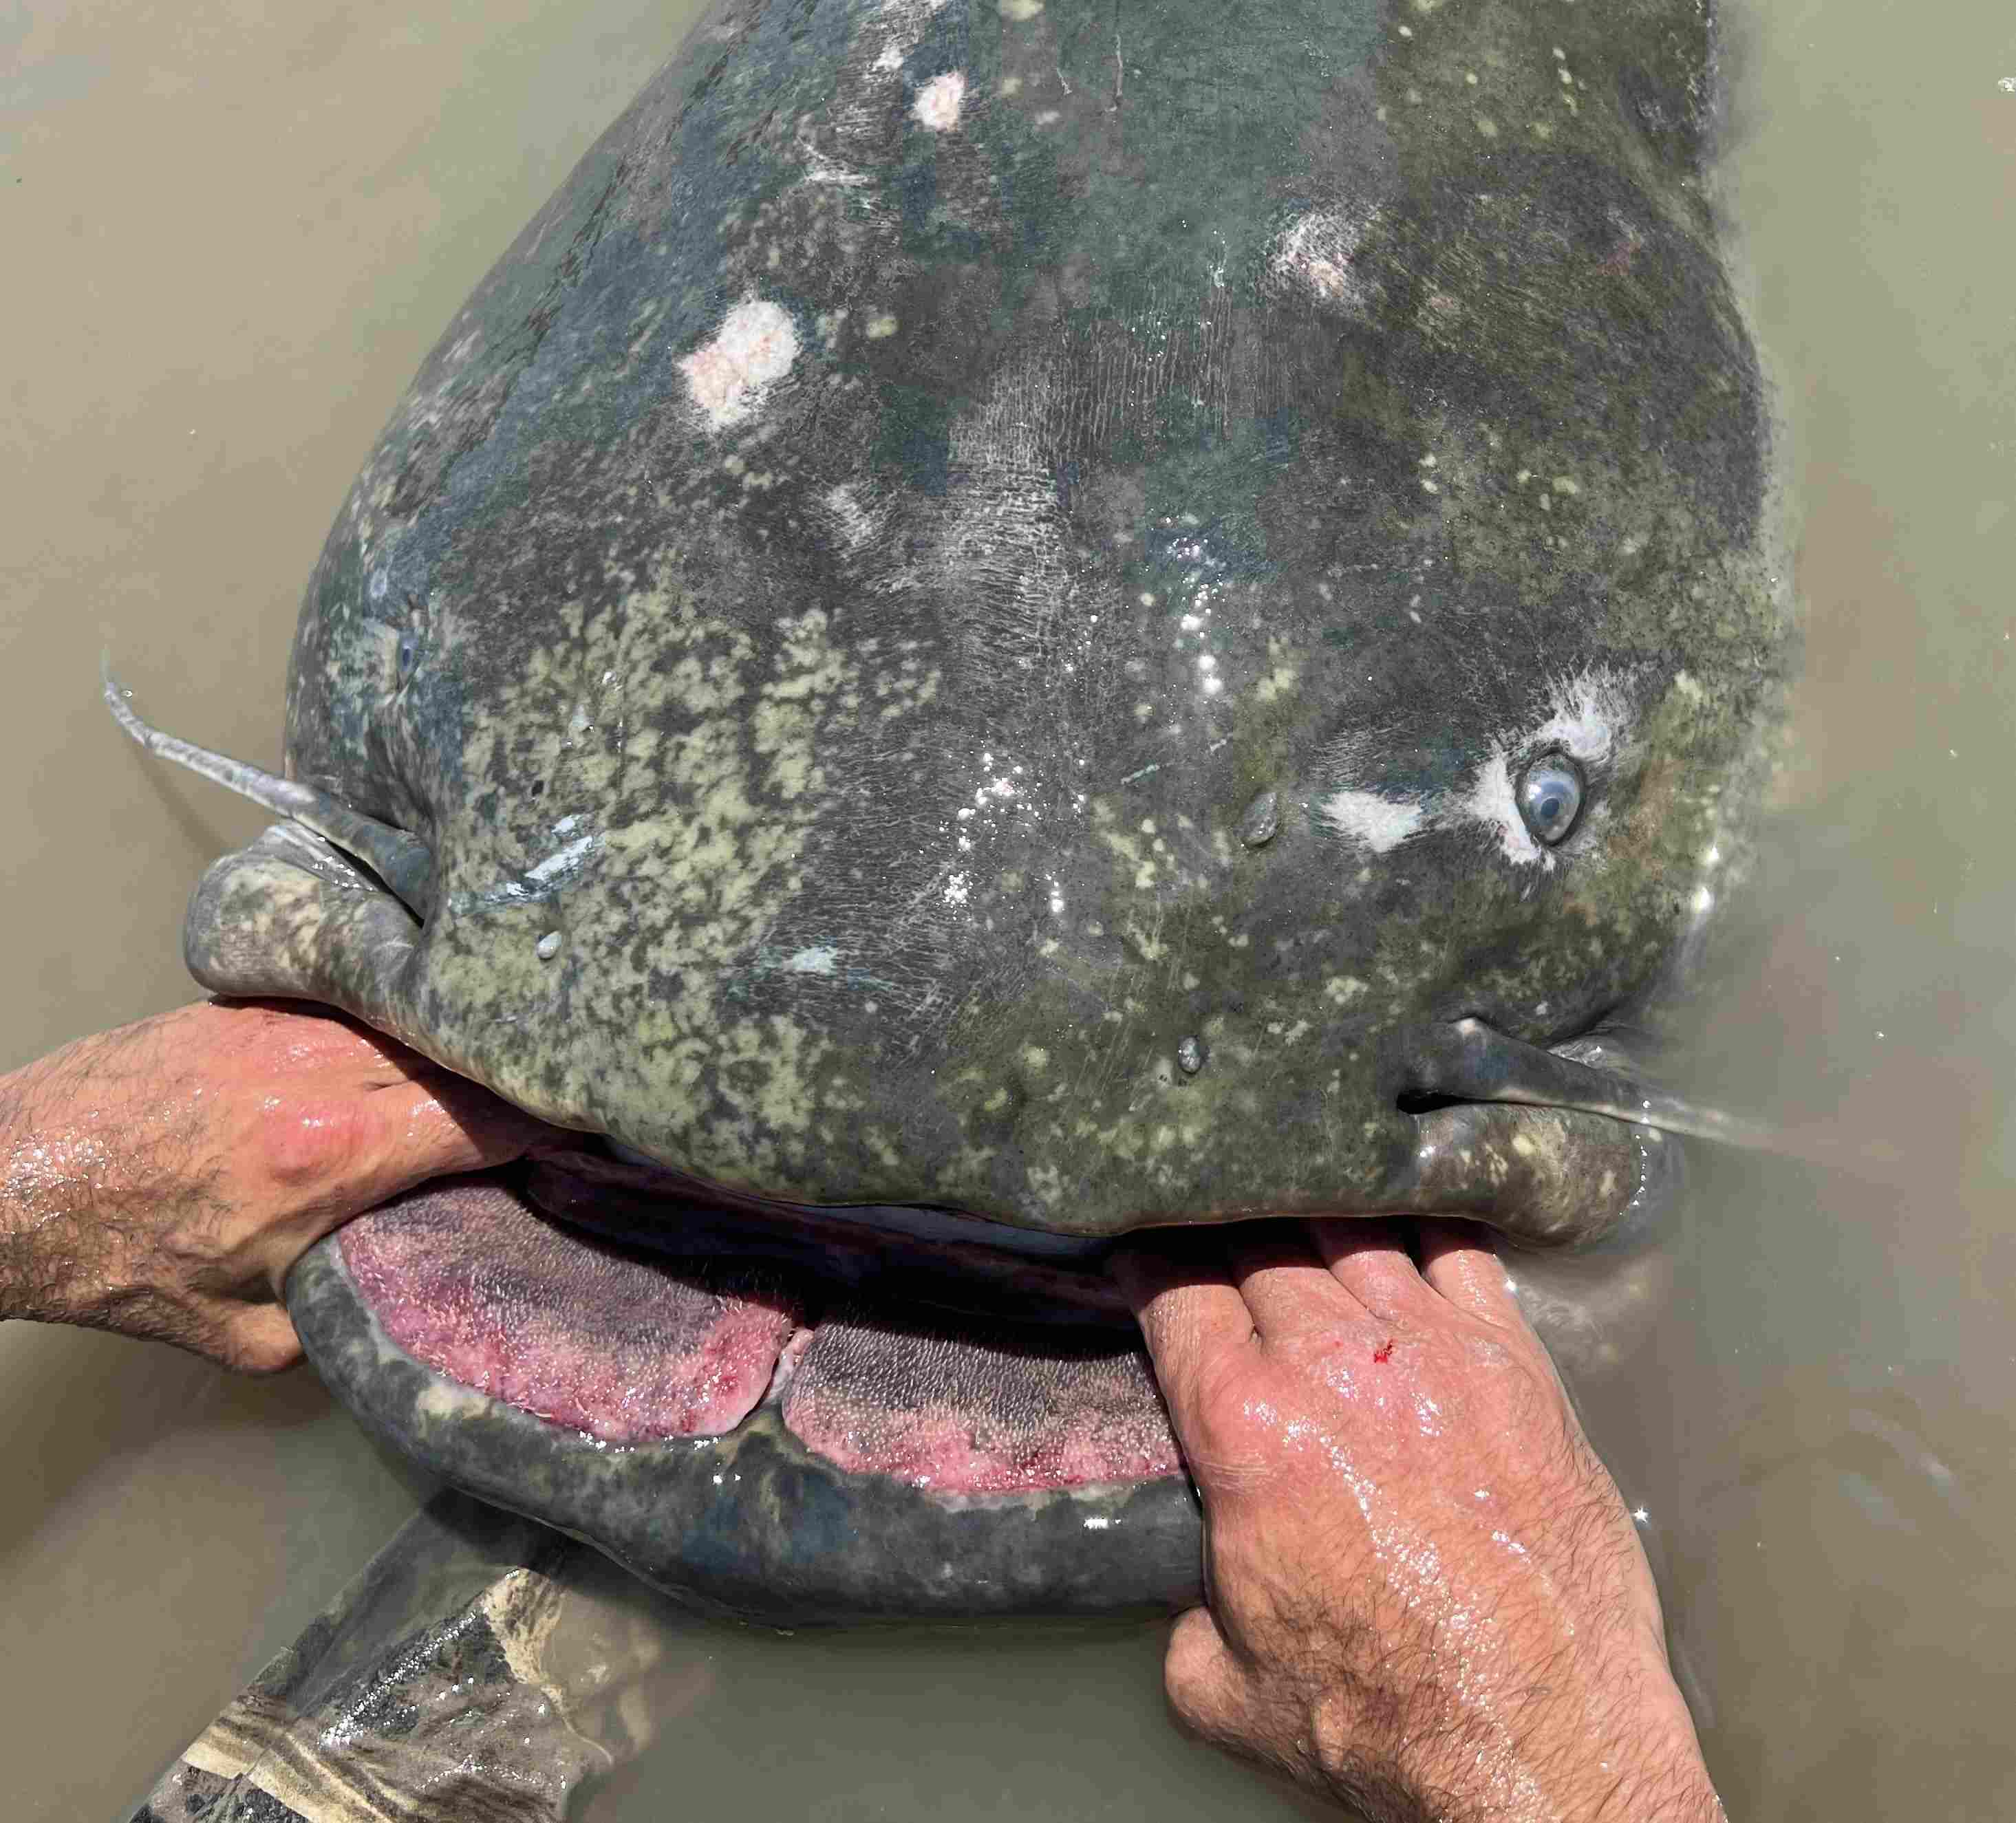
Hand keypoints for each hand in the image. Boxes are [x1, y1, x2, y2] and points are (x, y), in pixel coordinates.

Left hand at [0, 999, 552, 1371]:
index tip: (575, 1135)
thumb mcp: (244, 1333)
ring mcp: (282, 1027)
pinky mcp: (247, 1005)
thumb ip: (340, 1313)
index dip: (542, 1126)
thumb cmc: (120, 1262)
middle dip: (513, 1081)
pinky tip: (408, 1042)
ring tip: (487, 1067)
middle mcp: (318, 1075)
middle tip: (549, 1100)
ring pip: (410, 1020)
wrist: (8, 1183)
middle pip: (461, 1058)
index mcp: (330, 1157)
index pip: (483, 1120)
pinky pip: (353, 1004)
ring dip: (454, 1046)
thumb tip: (401, 1298)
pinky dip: (392, 1025)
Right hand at [1117, 1220, 1720, 1822]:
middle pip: (1256, 1245)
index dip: (1146, 1257)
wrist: (1540, 1747)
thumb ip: (1179, 1603)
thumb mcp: (1218, 1687)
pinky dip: (1417, 1222)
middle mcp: (1332, 1366)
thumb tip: (1187, 1576)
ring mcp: (1432, 1351)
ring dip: (1311, 1219)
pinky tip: (1398, 1218)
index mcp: (1245, 1429)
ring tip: (1295, 1211)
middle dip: (1223, 1230)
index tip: (1141, 1245)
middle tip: (1212, 1228)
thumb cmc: (1386, 1722)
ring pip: (1349, 1230)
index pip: (1173, 1290)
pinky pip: (1458, 1247)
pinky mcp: (1515, 1360)